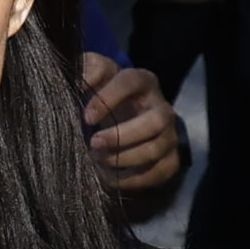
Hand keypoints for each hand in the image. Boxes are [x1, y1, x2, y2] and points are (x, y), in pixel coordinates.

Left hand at [79, 53, 181, 194]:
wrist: (127, 118)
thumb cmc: (107, 96)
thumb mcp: (97, 76)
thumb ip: (88, 68)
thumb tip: (80, 79)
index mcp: (142, 82)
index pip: (132, 81)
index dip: (109, 97)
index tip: (86, 117)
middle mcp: (161, 107)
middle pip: (156, 121)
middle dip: (123, 135)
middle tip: (93, 144)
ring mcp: (168, 135)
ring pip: (156, 149)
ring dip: (124, 159)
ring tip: (97, 161)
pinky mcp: (169, 159)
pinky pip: (158, 173)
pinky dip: (131, 179)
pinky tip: (108, 177)